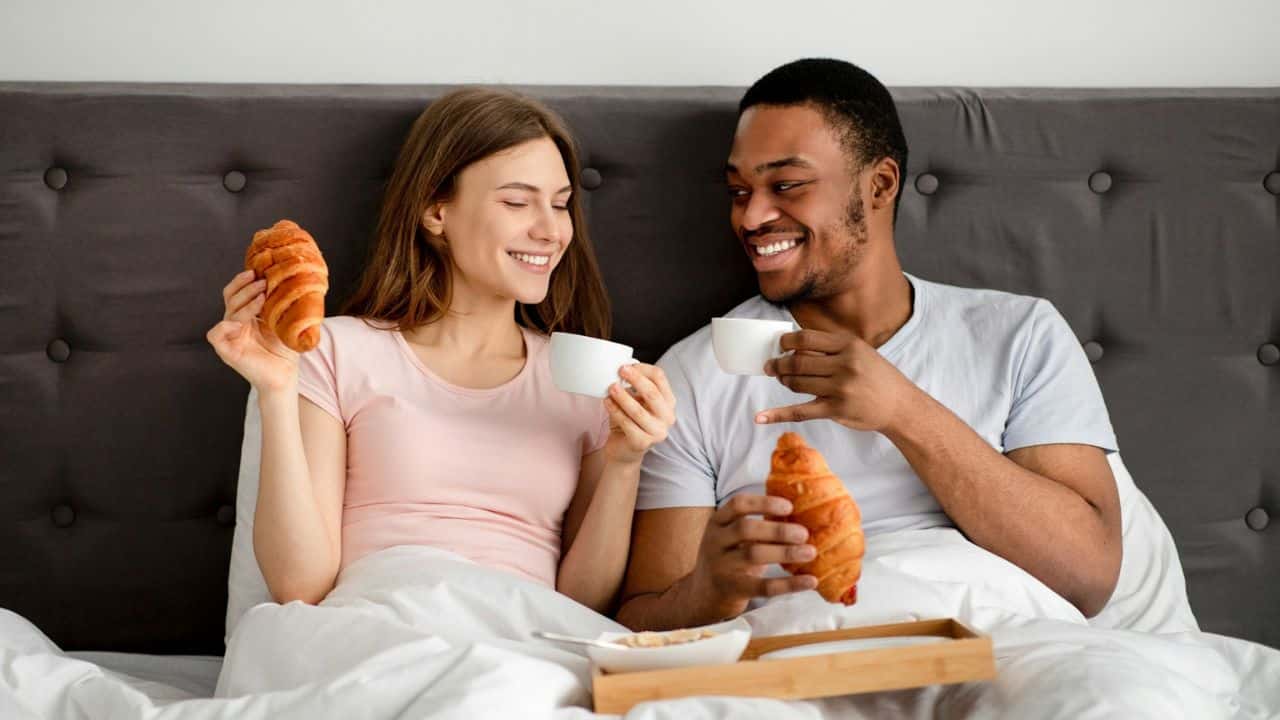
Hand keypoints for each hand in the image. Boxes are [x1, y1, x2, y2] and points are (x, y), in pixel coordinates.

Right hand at [206, 269, 298, 392]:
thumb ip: (281, 304)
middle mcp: (235, 324)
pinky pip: (215, 334)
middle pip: (231, 298)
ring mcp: (230, 337)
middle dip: (246, 288)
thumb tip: (290, 280)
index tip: (256, 271)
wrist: (285, 375)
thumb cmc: (285, 349)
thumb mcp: (284, 321)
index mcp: (246, 315)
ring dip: (245, 302)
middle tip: (262, 282)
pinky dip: (224, 326)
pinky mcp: (227, 351)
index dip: (242, 281)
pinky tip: (240, 323)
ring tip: (262, 297)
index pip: (236, 293)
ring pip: (229, 312)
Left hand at [603, 364, 676, 465]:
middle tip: (620, 371)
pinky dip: (615, 411)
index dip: (644, 369)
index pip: (660, 378)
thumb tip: (623, 368)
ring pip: (638, 410)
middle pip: (652, 393)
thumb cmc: (630, 421)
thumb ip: (633, 387)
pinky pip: (627, 424)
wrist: (624, 450)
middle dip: (636, 379)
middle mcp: (667, 417)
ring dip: (623, 397)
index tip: (627, 366)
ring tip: (611, 388)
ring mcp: (657, 432)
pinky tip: (607, 402)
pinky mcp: (642, 443)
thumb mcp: (635, 401)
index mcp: (668, 402)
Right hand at [687, 494, 817, 620]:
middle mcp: (715, 541)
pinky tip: (810, 581)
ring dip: (785, 552)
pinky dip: (789, 584)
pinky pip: (762, 587)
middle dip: (777, 529)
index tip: (788, 507)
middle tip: (803, 533)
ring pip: (753, 555)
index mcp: (717, 523)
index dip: (763, 503)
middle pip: (745, 528)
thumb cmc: (728, 559)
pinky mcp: (731, 589)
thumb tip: (799, 514)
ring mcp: (720, 566)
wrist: (702, 595)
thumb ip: (755, 526)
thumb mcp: (732, 538)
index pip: (737, 504)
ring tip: (810, 552)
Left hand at [757, 329, 918, 431]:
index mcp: (849, 345)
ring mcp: (840, 388)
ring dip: (784, 381)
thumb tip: (796, 343)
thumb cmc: (878, 377)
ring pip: (797, 383)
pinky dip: (777, 415)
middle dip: (779, 363)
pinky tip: (760, 417)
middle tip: (771, 366)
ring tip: (782, 380)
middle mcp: (844, 364)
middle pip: (798, 360)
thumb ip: (833, 347)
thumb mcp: (861, 352)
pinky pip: (800, 411)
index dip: (786, 341)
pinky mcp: (836, 410)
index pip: (806, 338)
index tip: (779, 345)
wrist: (900, 405)